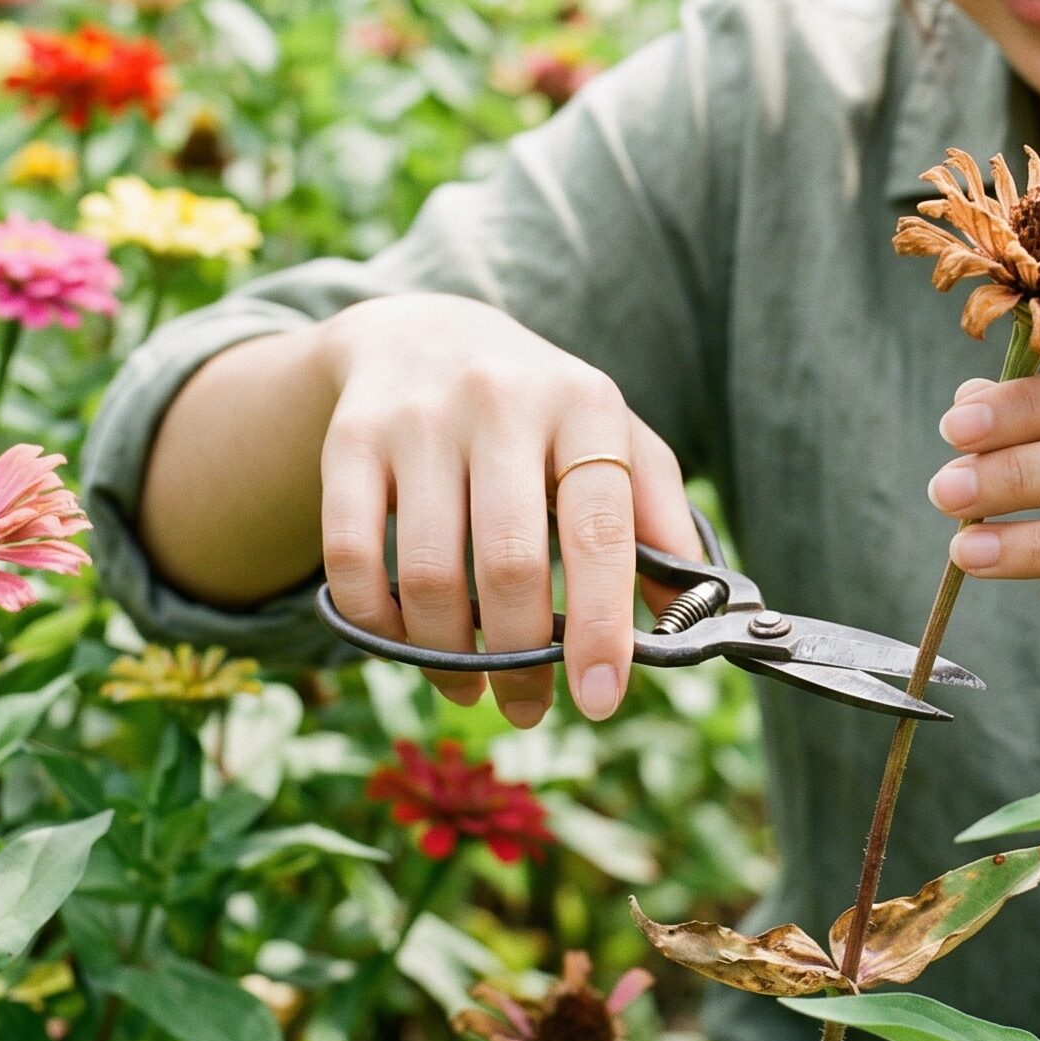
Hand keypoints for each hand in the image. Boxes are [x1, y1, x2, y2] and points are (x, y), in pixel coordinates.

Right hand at [312, 294, 703, 728]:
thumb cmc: (542, 411)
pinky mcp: (350, 438)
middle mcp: (503, 401)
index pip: (601, 531)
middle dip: (521, 660)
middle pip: (510, 563)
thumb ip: (658, 517)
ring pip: (429, 574)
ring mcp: (420, 417)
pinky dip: (375, 622)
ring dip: (448, 657)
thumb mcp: (614, 438)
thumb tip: (690, 616)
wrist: (425, 333)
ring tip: (469, 685)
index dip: (601, 626)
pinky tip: (403, 641)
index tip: (601, 700)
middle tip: (529, 708)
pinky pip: (349, 556)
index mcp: (585, 404)